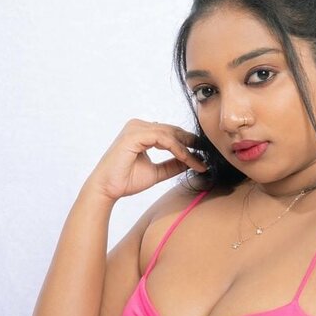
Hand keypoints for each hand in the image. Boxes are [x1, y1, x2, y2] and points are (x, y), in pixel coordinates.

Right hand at [86, 118, 206, 200]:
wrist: (107, 189)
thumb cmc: (125, 180)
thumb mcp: (157, 172)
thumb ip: (172, 165)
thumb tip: (191, 162)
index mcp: (142, 132)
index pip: (170, 133)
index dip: (188, 144)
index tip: (203, 158)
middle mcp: (139, 125)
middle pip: (173, 130)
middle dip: (192, 144)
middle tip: (208, 156)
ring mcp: (136, 128)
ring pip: (170, 134)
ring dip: (187, 149)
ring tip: (199, 162)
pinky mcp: (135, 135)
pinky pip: (164, 139)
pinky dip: (178, 150)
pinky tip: (187, 160)